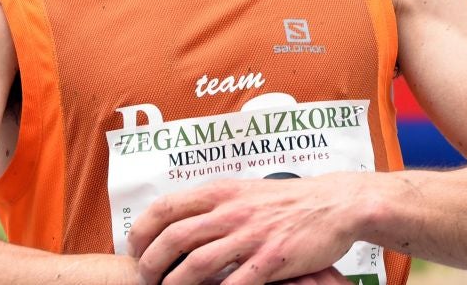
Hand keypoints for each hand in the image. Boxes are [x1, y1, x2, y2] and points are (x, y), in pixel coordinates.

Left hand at [127, 175, 364, 284]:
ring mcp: (250, 235)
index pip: (166, 206)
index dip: (142, 230)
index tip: (134, 248)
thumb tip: (180, 219)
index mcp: (220, 192)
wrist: (332, 204)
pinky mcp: (271, 258)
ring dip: (175, 284)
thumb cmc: (287, 200)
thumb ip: (213, 204)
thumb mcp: (243, 191)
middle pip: (174, 237)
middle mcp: (230, 211)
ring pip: (197, 263)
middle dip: (151, 263)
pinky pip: (235, 284)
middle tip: (145, 279)